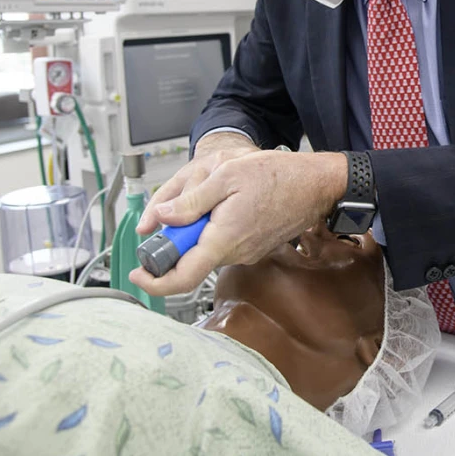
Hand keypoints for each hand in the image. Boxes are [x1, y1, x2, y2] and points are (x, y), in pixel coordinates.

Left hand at [129, 150, 347, 295]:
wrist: (316, 184)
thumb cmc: (278, 176)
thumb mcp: (226, 174)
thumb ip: (191, 199)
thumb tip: (162, 218)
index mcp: (223, 238)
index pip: (182, 277)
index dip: (154, 281)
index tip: (138, 271)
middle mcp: (234, 253)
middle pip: (190, 259)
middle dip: (177, 238)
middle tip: (180, 208)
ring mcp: (245, 253)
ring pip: (206, 249)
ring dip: (197, 229)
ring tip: (213, 196)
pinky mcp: (252, 248)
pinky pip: (222, 243)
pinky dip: (214, 228)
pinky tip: (228, 203)